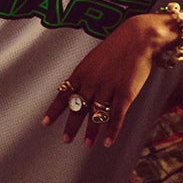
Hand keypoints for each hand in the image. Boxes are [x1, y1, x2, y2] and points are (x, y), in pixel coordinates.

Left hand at [41, 14, 163, 146]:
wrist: (137, 39)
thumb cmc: (116, 48)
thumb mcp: (93, 60)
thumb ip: (85, 75)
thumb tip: (76, 88)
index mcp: (81, 73)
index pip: (63, 95)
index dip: (55, 110)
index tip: (46, 122)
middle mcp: (91, 82)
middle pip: (78, 108)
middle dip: (71, 125)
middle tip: (66, 139)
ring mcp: (108, 88)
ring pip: (96, 115)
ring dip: (91, 131)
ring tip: (87, 143)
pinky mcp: (125, 93)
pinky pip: (116, 116)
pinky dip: (112, 130)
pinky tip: (108, 141)